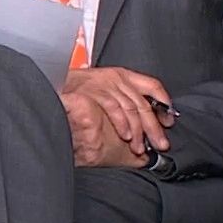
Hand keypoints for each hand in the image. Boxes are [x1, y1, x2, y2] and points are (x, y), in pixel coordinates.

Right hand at [59, 66, 174, 157]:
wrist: (53, 91)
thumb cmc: (76, 96)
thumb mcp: (106, 97)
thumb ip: (124, 108)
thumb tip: (142, 131)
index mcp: (122, 76)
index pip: (152, 85)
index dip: (164, 103)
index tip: (169, 121)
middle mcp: (116, 78)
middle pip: (144, 102)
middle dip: (154, 126)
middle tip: (161, 143)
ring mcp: (104, 83)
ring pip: (131, 107)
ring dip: (138, 131)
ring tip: (139, 146)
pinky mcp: (93, 91)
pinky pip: (114, 108)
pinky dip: (122, 124)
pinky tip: (126, 136)